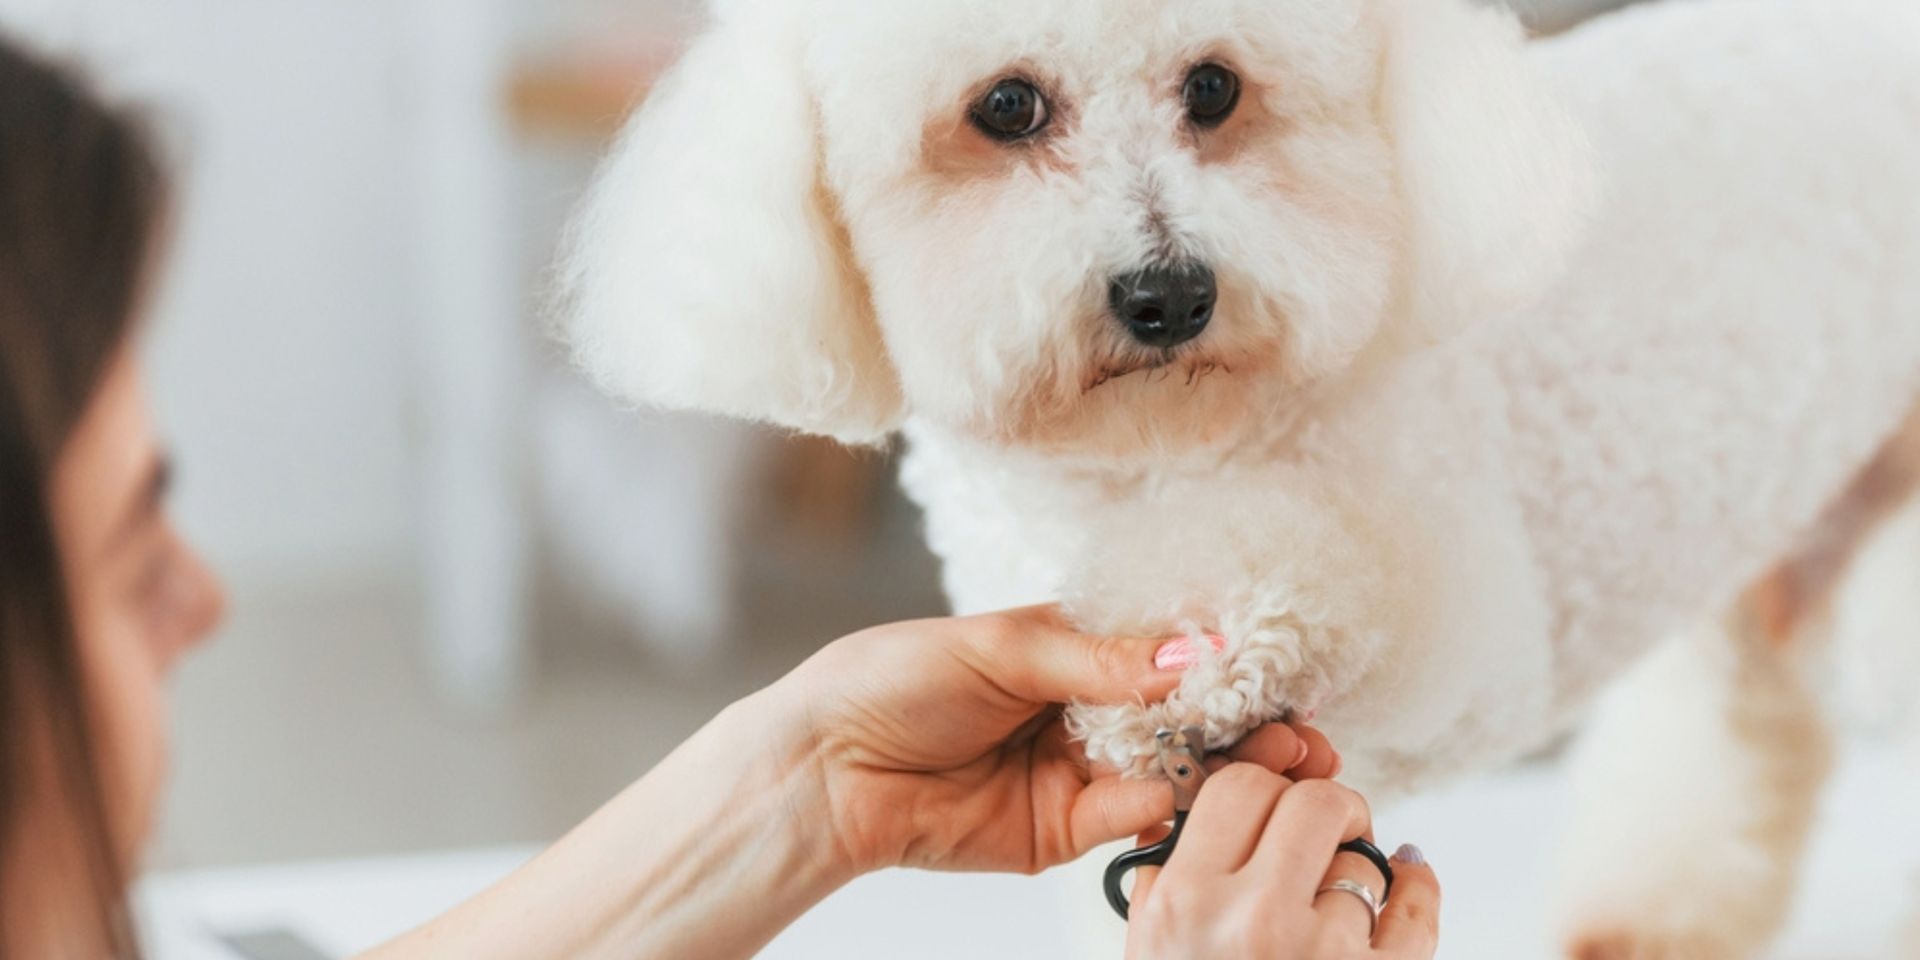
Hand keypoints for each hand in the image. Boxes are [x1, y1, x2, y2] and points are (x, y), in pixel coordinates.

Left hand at [770, 605, 1337, 875]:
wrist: (826, 765)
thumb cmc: (895, 679)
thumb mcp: (1003, 648)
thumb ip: (1101, 659)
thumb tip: (1195, 653)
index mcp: (1071, 650)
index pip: (1165, 652)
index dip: (1224, 659)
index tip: (1282, 665)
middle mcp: (1084, 711)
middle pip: (1184, 719)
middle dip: (1246, 723)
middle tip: (1306, 732)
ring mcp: (1076, 773)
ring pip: (1170, 771)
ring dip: (1225, 769)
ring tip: (1281, 761)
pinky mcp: (1061, 832)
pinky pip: (1125, 819)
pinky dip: (1158, 808)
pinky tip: (1182, 793)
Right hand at [1124, 765, 1440, 958]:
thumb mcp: (1149, 954)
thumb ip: (1161, 883)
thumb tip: (1192, 814)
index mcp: (1186, 904)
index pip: (1240, 787)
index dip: (1266, 788)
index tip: (1276, 806)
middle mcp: (1253, 922)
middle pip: (1315, 804)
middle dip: (1329, 810)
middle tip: (1327, 831)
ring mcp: (1322, 957)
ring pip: (1366, 859)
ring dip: (1361, 864)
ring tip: (1344, 887)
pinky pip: (1417, 909)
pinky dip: (1419, 886)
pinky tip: (1411, 878)